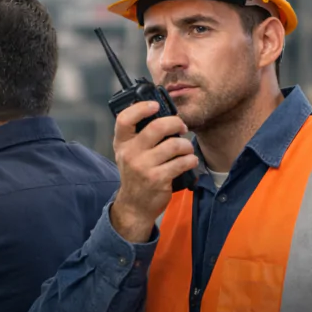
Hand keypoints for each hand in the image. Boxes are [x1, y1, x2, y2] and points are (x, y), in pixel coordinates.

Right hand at [110, 102, 197, 242]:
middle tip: (181, 127)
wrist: (135, 205)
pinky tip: (189, 162)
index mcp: (122, 143)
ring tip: (186, 149)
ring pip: (174, 145)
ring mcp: (143, 167)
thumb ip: (138, 136)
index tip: (155, 106)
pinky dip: (190, 160)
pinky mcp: (158, 179)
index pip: (124, 119)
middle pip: (156, 128)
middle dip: (175, 123)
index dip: (140, 108)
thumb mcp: (128, 153)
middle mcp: (130, 153)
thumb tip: (162, 114)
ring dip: (186, 145)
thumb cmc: (136, 174)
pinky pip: (182, 162)